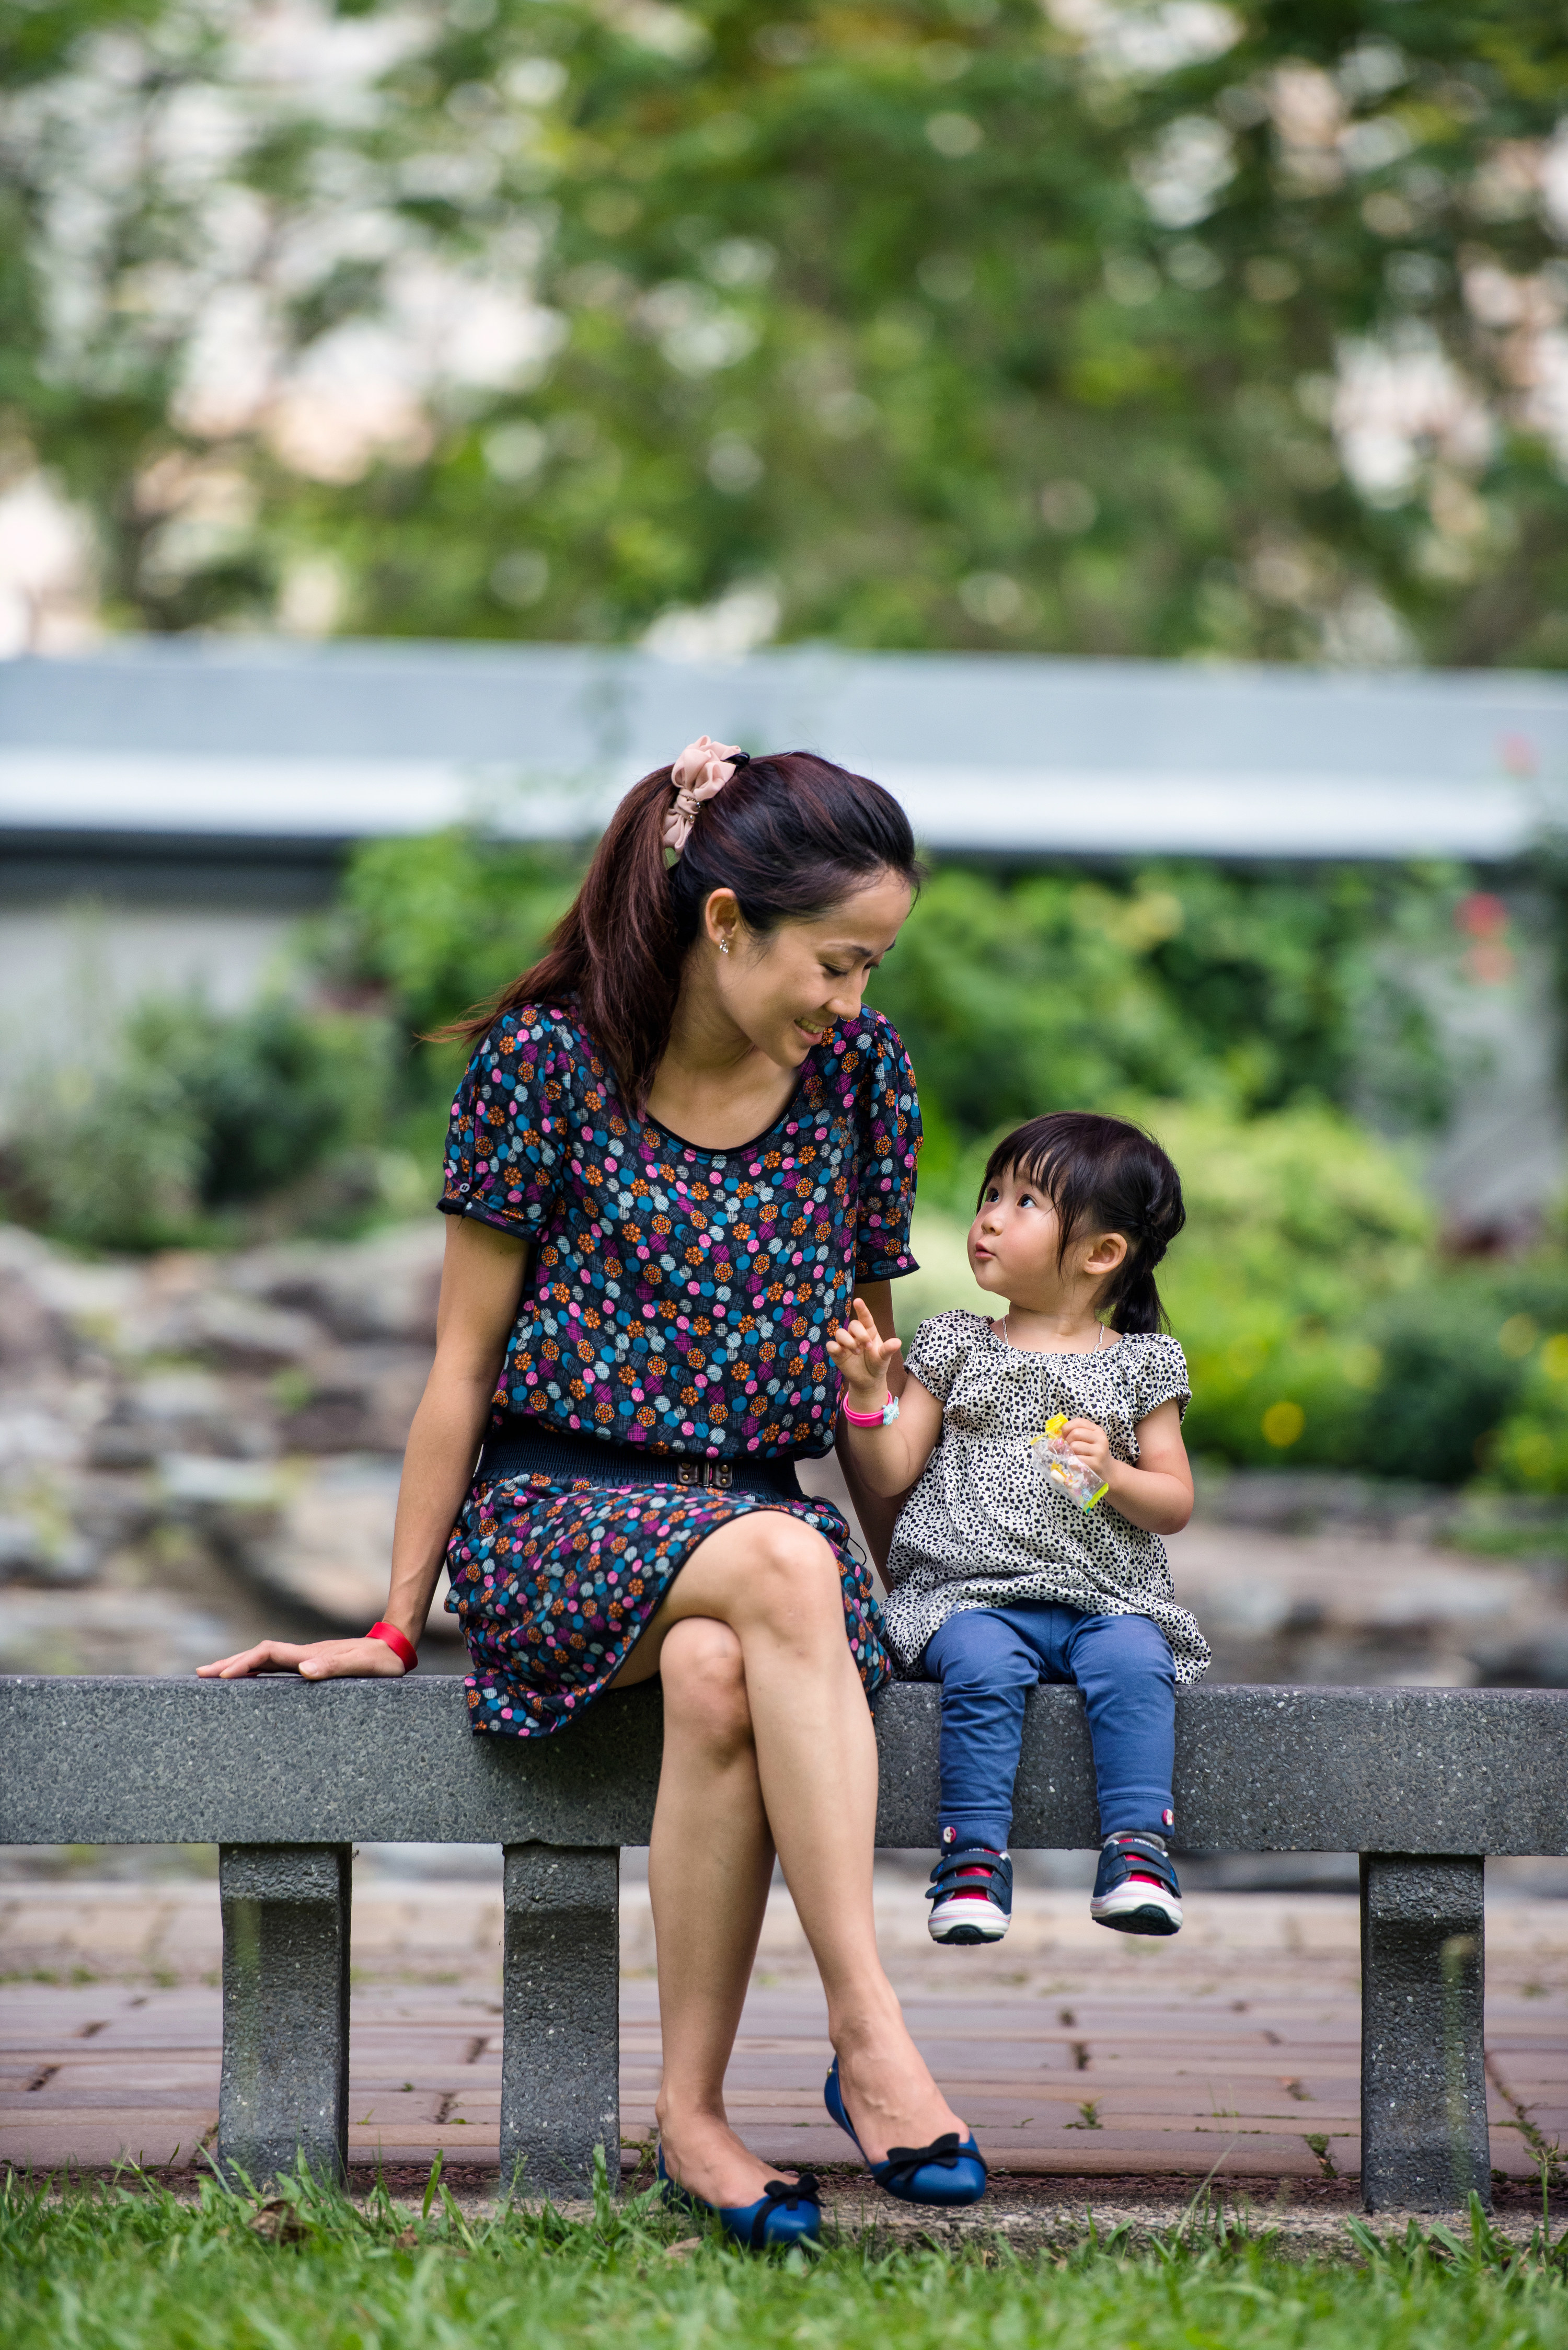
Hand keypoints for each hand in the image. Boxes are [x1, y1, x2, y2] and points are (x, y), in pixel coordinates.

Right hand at [197, 1636, 408, 1680]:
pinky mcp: (312, 1665)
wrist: (396, 1647)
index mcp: (310, 1654)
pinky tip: (249, 1681)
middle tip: (201, 1675)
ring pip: (265, 1661)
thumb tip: (302, 1670)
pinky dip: (257, 1672)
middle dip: (230, 1664)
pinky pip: (276, 1668)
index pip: (268, 1655)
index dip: (244, 1663)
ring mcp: (306, 1659)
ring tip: (214, 1676)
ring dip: (240, 1667)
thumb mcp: (362, 1666)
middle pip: (259, 1655)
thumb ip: (334, 1667)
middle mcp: (304, 1655)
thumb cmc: (382, 1661)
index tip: (223, 1676)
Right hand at [827, 1297, 902, 1406]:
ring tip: (857, 1352)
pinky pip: (831, 1345)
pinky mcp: (837, 1352)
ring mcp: (845, 1343)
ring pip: (840, 1333)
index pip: (865, 1317)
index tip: (858, 1301)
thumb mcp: (884, 1358)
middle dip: (860, 1334)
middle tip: (866, 1347)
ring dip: (848, 1341)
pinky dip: (835, 1348)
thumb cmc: (878, 1365)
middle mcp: (856, 1334)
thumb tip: (898, 1342)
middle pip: (853, 1324)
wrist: (869, 1381)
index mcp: (869, 1331)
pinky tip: (843, 1354)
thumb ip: (888, 1349)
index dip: (861, 1309)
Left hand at [1062, 1417, 1111, 1484]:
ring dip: (1069, 1453)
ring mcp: (1099, 1451)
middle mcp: (1100, 1438)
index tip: (1065, 1436)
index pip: (1078, 1422)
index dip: (1067, 1428)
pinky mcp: (1096, 1463)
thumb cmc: (1091, 1455)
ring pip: (1074, 1446)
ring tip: (1074, 1457)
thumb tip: (1050, 1444)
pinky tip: (1076, 1464)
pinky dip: (1072, 1462)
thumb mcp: (1085, 1442)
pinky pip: (1076, 1460)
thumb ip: (1069, 1438)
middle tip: (1069, 1449)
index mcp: (1096, 1430)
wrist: (1107, 1471)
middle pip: (1075, 1434)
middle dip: (1067, 1442)